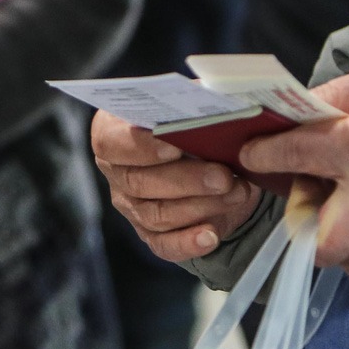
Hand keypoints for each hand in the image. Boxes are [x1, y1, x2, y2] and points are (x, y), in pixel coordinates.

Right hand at [92, 110, 264, 263]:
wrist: (210, 158)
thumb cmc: (195, 124)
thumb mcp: (193, 105)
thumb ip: (194, 104)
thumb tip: (214, 106)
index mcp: (113, 131)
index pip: (112, 143)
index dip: (140, 147)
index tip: (174, 146)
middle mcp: (116, 171)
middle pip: (139, 182)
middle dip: (186, 181)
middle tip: (223, 176)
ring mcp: (131, 206)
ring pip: (157, 214)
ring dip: (200, 206)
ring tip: (236, 193)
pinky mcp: (151, 234)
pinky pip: (164, 245)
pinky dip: (189, 243)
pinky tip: (211, 236)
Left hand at [239, 56, 348, 292]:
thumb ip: (329, 98)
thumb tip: (288, 114)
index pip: (292, 156)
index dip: (263, 155)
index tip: (253, 155)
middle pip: (317, 239)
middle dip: (303, 220)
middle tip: (312, 194)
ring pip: (348, 261)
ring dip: (335, 239)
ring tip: (346, 208)